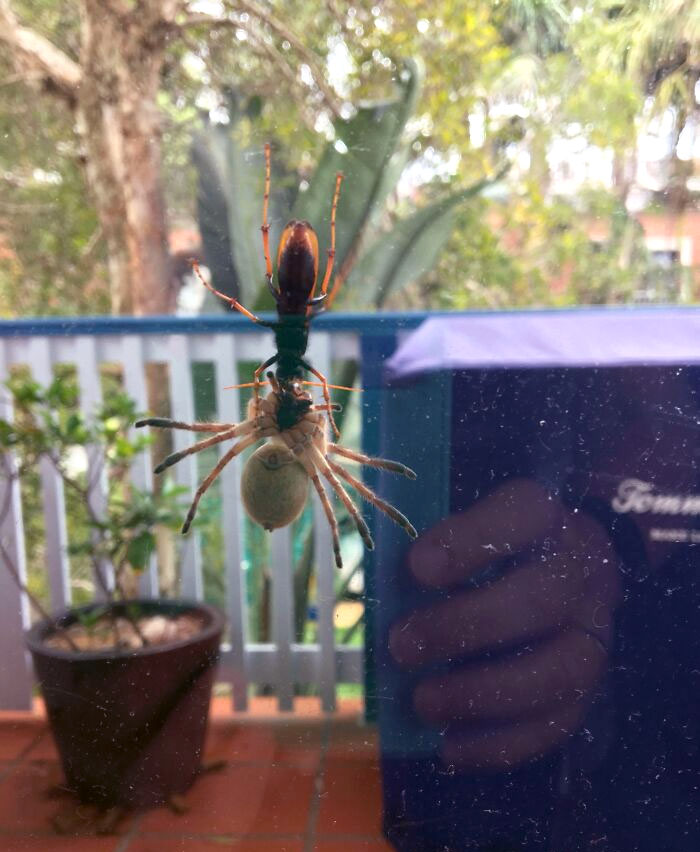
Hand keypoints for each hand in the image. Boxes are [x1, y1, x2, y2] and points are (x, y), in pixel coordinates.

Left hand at [389, 479, 620, 770]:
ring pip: (561, 670)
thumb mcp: (461, 529)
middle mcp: (583, 572)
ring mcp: (594, 632)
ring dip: (484, 693)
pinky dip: (501, 744)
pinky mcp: (589, 687)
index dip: (471, 540)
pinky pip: (558, 724)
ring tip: (422, 702)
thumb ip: (432, 549)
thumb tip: (386, 591)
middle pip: (542, 599)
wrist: (542, 574)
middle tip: (402, 645)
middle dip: (466, 627)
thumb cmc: (484, 550)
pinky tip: (450, 747)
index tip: (417, 567)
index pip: (525, 512)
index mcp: (547, 517)